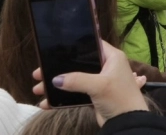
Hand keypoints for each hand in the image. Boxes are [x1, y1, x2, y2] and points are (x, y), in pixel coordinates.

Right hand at [32, 41, 146, 124]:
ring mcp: (99, 81)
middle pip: (78, 63)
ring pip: (74, 79)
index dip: (74, 46)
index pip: (92, 44)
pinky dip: (62, 96)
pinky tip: (47, 103)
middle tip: (38, 74)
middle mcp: (106, 66)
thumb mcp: (99, 85)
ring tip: (38, 89)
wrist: (127, 122)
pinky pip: (75, 92)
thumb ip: (77, 80)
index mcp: (112, 58)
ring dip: (57, 84)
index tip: (54, 50)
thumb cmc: (119, 98)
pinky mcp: (94, 95)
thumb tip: (55, 80)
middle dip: (58, 69)